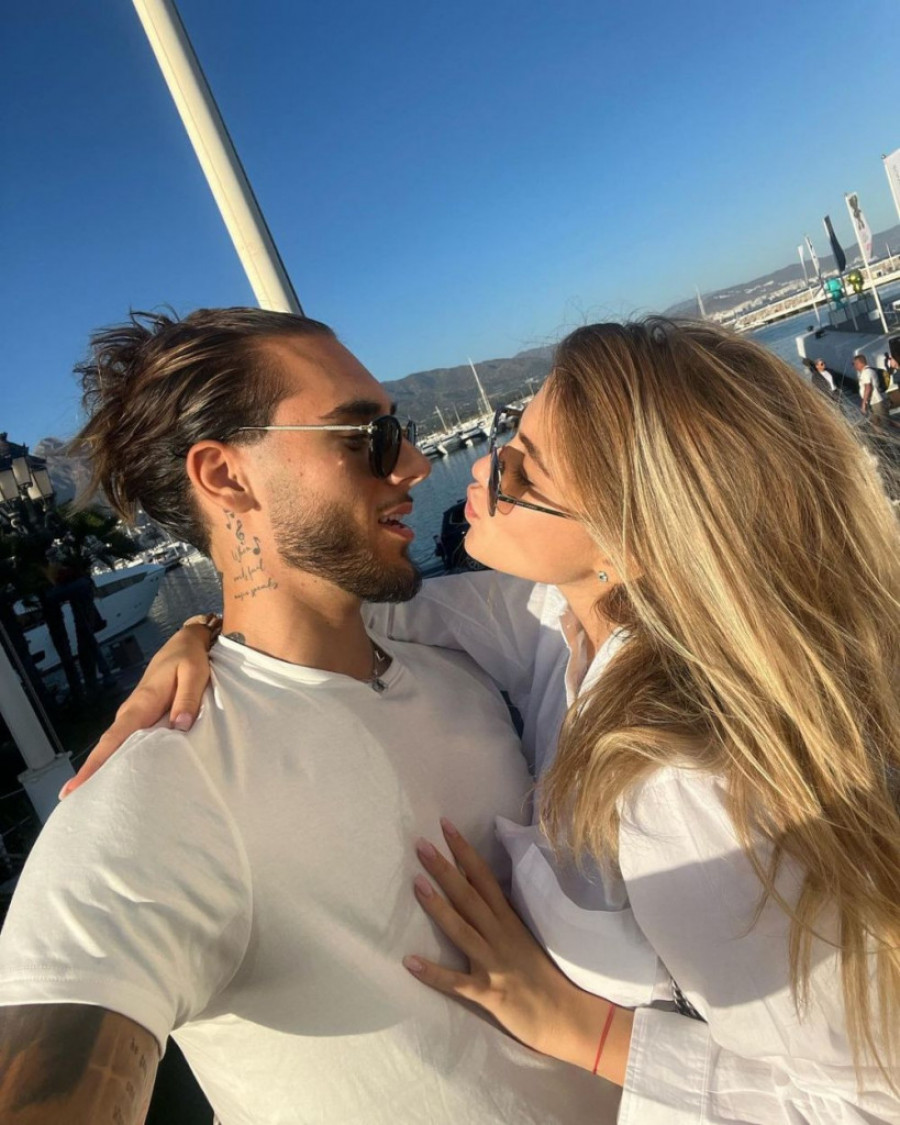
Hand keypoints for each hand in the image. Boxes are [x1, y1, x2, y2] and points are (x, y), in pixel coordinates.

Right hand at [59, 617, 215, 798]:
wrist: (185, 643)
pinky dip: (121, 757)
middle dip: (91, 773)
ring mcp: (136, 715)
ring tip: (94, 797)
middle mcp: (132, 712)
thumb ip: (188, 699)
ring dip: (105, 767)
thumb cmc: (189, 659)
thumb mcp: (195, 674)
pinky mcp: (144, 717)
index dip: (95, 763)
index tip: (74, 786)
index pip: (113, 738)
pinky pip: (128, 740)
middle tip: (75, 803)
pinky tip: (122, 776)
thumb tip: (179, 726)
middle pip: (108, 746)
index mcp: (141, 704)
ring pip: (117, 745)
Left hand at [404, 820, 630, 1080]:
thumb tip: (478, 889)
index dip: (465, 852)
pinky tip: (410, 962)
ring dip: (438, 907)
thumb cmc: (546, 977)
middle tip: (421, 844)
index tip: (445, 827)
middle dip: (445, 869)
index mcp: (510, 921)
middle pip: (469, 896)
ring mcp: (494, 964)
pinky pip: (457, 983)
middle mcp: (501, 936)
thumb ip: (502, 916)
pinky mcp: (489, 994)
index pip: (484, 878)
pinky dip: (433, 973)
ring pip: (462, 930)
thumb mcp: (525, 937)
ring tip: (416, 883)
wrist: (570, 1017)